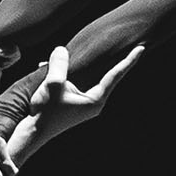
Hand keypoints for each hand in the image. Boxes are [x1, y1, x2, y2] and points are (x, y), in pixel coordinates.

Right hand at [23, 43, 144, 141]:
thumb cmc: (46, 112)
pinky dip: (64, 74)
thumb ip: (60, 65)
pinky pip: (74, 82)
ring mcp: (84, 104)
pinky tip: (46, 68)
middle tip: (121, 42)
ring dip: (75, 66)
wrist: (34, 132)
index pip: (115, 75)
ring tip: (63, 56)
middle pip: (103, 74)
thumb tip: (62, 49)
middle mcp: (93, 102)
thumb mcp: (53, 85)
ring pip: (85, 77)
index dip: (128, 61)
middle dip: (105, 58)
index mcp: (95, 100)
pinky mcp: (74, 103)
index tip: (141, 48)